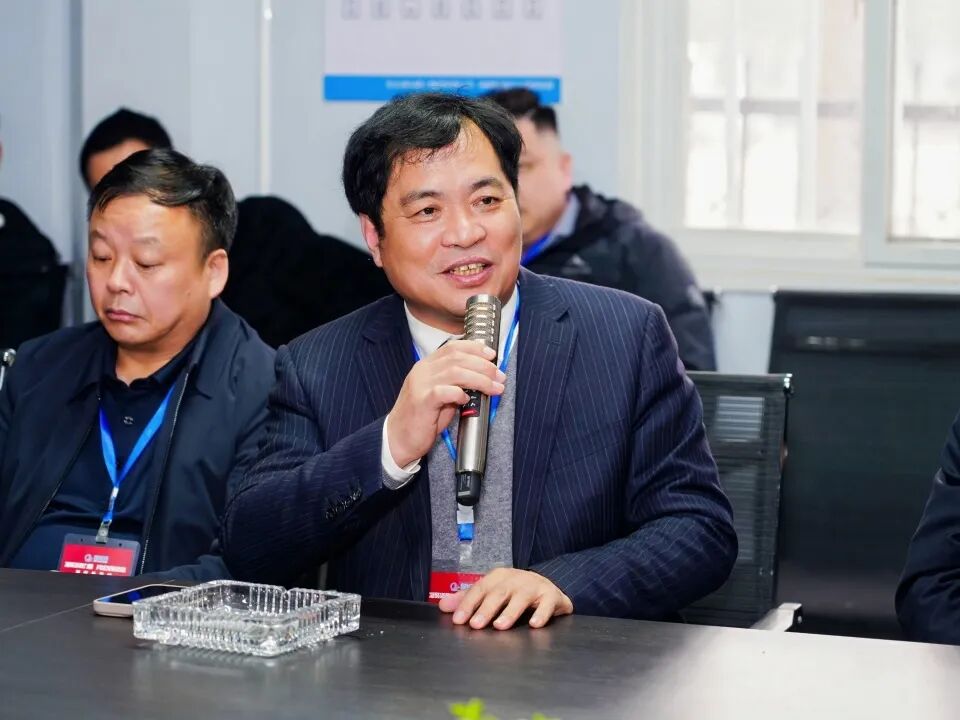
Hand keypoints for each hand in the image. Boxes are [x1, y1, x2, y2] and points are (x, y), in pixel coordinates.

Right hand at [386, 340, 504, 467]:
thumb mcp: (441, 396)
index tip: (491, 354)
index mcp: (426, 366)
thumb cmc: (422, 419)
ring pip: (455, 371)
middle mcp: (422, 371)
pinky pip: (444, 391)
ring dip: (480, 379)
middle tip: (499, 376)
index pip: (452, 347)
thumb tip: (481, 378)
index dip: (474, 348)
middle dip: (483, 365)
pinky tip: (466, 399)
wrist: (398, 439)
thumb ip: (456, 384)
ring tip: (494, 388)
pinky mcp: (421, 401)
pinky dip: (459, 393)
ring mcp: (420, 385)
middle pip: (457, 358)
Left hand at [438, 568, 572, 629]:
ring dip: (510, 611)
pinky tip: (534, 625)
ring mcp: (535, 586)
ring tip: (500, 626)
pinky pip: (547, 604)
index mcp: (499, 577)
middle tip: (476, 625)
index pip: (480, 588)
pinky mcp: (552, 596)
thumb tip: (443, 607)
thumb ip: (468, 600)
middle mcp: (516, 579)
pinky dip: (541, 614)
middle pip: (499, 592)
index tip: (459, 620)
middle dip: (486, 608)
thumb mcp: (492, 592)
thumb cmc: (515, 592)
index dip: (468, 604)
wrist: (549, 588)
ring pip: (522, 597)